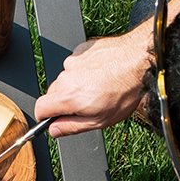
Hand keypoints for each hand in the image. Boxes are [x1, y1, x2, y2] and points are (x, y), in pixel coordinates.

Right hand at [35, 29, 151, 137]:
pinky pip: (76, 65)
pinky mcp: (82, 50)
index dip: (45, 117)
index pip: (40, 108)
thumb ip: (72, 126)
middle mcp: (66, 76)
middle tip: (86, 106)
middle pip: (53, 93)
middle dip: (64, 101)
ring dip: (76, 85)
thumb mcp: (99, 120)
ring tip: (99, 88)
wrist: (140, 61)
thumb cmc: (124, 91)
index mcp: (67, 97)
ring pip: (66, 79)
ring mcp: (73, 61)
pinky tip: (101, 74)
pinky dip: (84, 71)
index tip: (53, 119)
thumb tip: (54, 130)